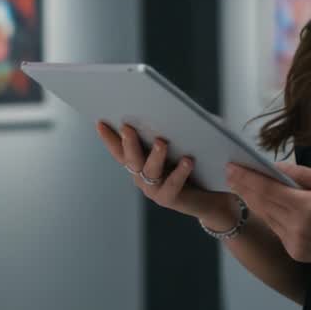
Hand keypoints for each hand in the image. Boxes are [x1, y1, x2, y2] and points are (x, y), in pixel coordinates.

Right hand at [95, 121, 226, 219]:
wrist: (210, 196)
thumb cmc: (194, 164)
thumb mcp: (183, 142)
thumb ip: (177, 128)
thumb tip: (176, 110)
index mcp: (139, 161)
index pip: (120, 148)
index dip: (109, 137)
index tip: (100, 122)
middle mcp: (141, 175)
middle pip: (130, 159)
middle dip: (128, 143)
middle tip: (127, 128)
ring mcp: (152, 189)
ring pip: (149, 171)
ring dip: (154, 156)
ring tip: (161, 142)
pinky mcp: (169, 198)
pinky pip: (172, 184)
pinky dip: (180, 172)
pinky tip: (187, 160)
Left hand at [225, 161, 310, 272]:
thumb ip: (303, 175)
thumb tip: (276, 167)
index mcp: (306, 207)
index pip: (268, 189)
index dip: (247, 178)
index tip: (231, 167)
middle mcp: (296, 227)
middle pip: (262, 204)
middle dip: (244, 187)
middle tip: (229, 173)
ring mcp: (294, 243)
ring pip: (266, 218)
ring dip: (252, 202)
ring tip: (240, 186)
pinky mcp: (295, 252)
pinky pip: (276, 230)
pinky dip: (268, 216)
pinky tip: (261, 205)